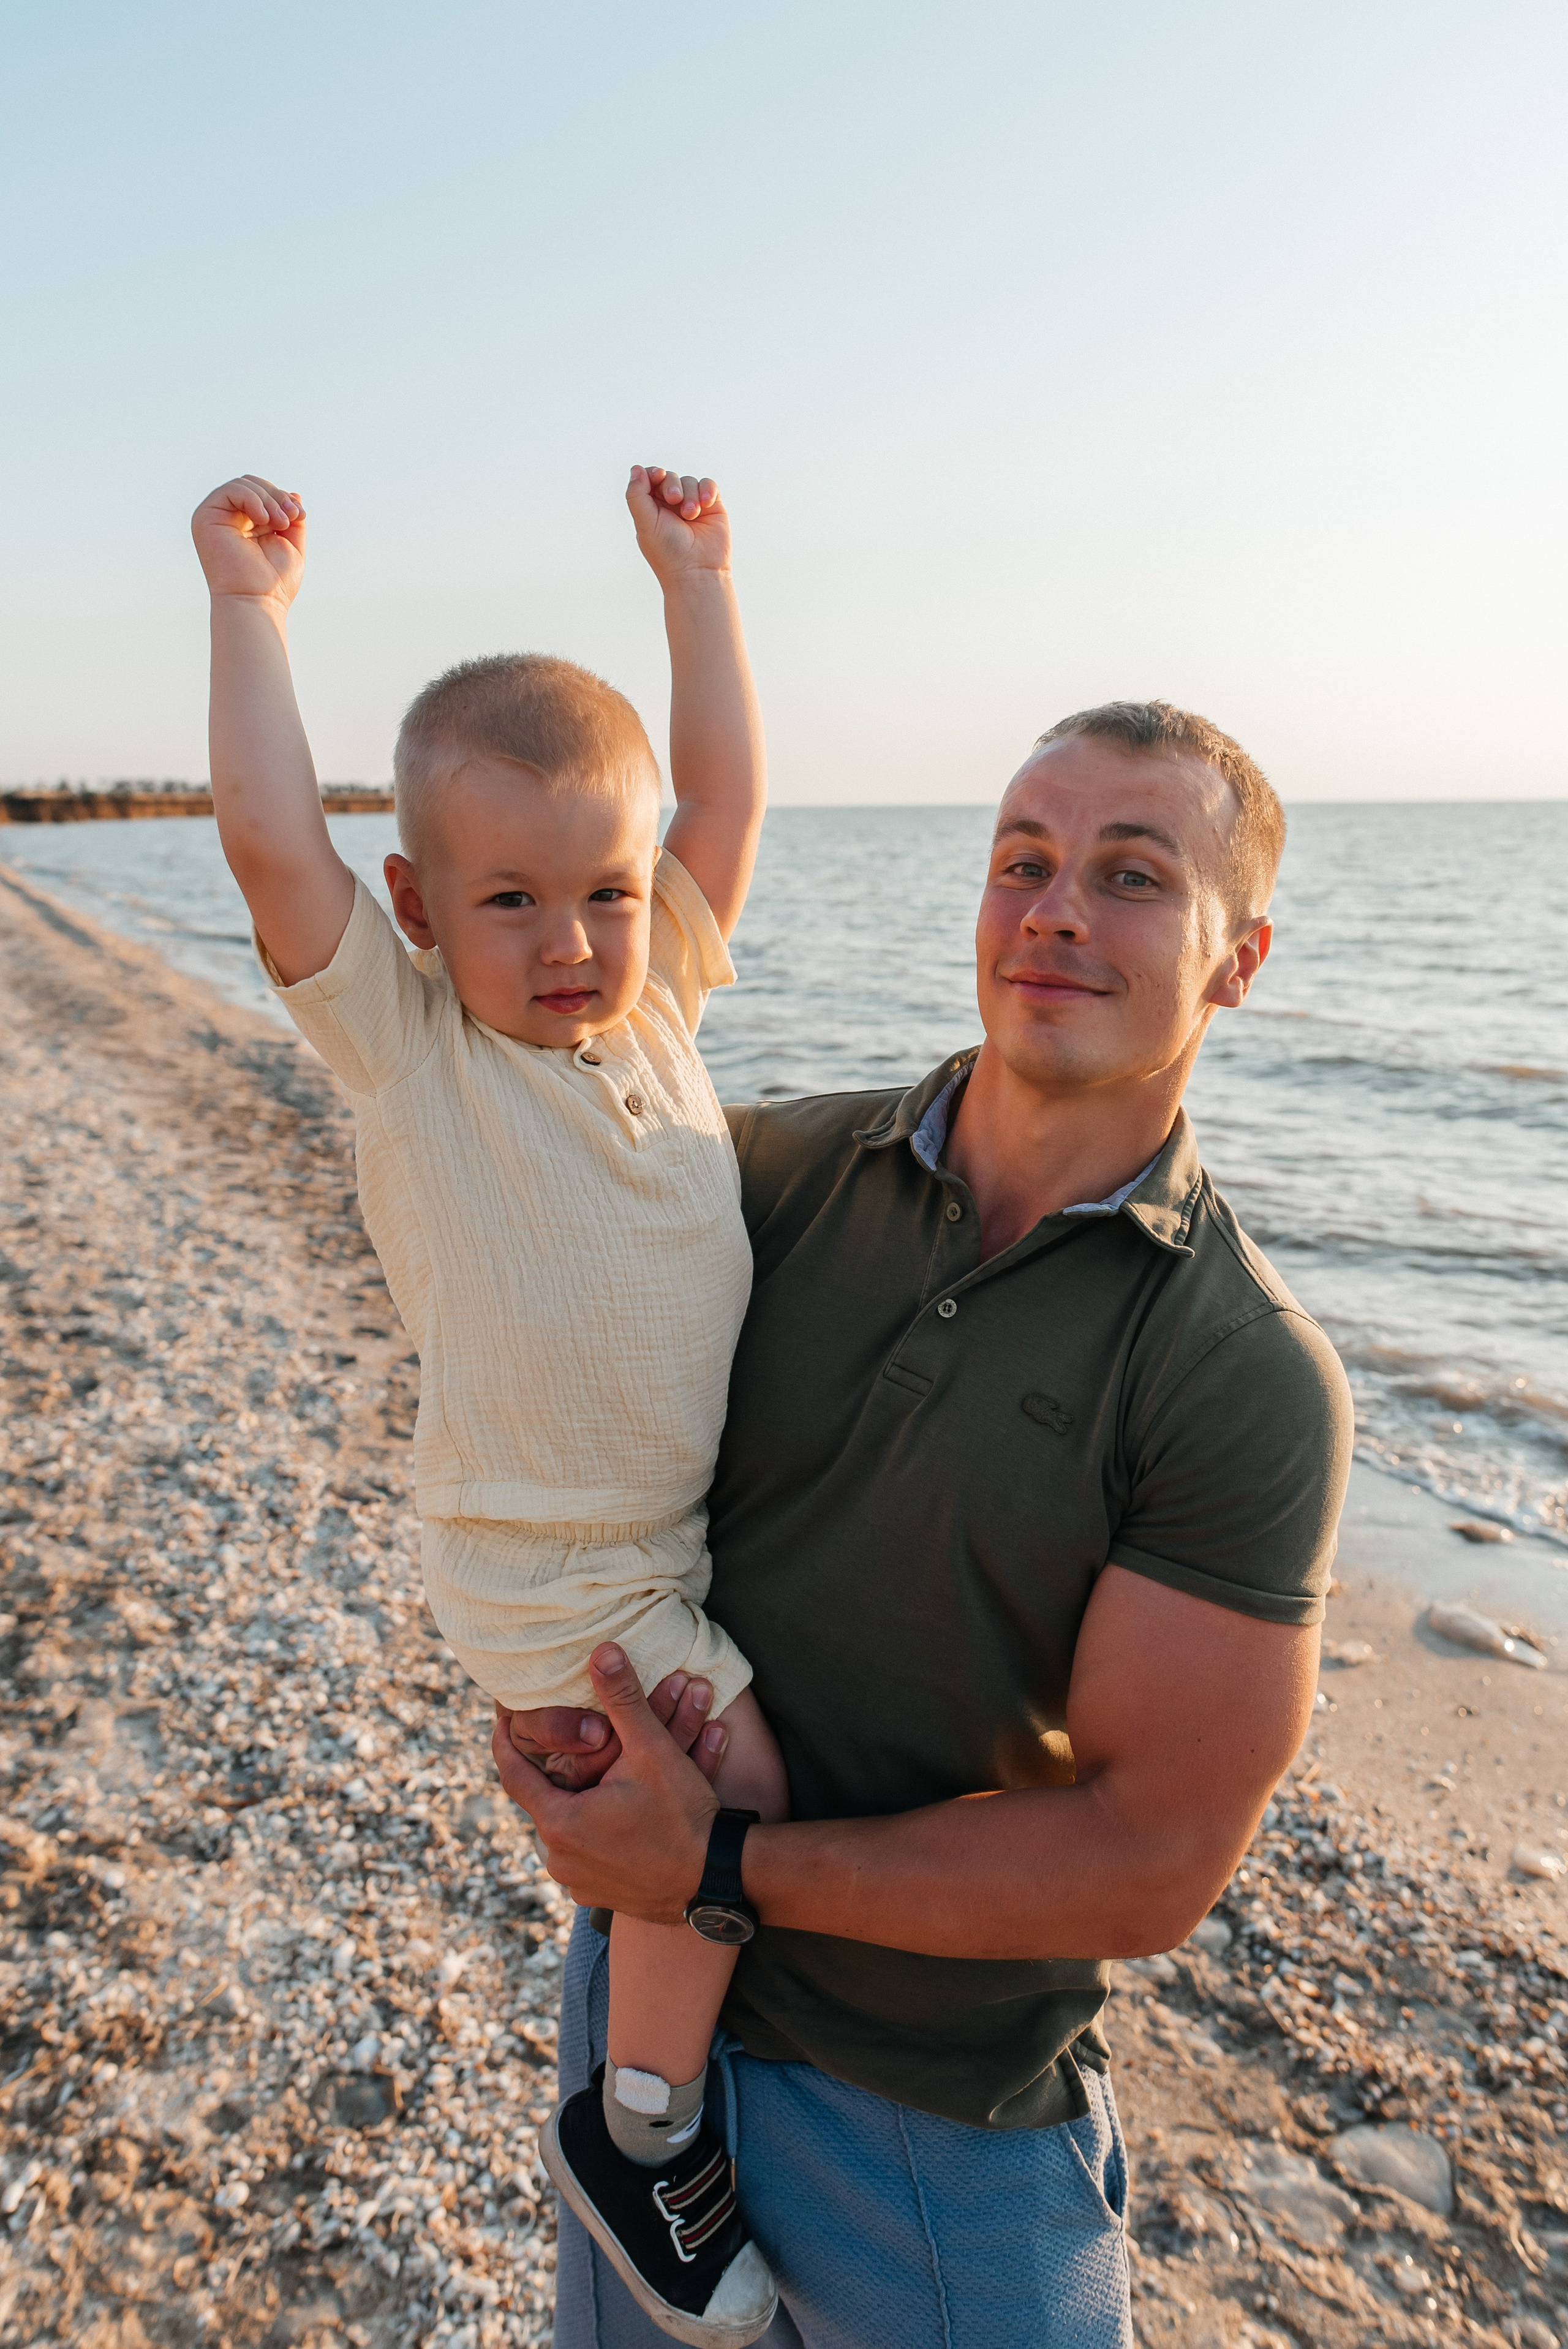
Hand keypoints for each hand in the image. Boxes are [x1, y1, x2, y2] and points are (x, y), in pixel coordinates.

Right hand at [192, 475, 306, 607]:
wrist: (257, 602)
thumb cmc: (273, 582)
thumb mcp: (291, 543)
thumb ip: (292, 517)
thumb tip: (294, 494)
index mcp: (245, 524)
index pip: (262, 493)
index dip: (282, 497)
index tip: (299, 515)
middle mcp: (228, 519)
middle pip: (252, 484)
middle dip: (277, 496)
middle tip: (291, 517)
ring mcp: (215, 517)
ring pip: (243, 484)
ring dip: (268, 499)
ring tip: (280, 523)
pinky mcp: (205, 518)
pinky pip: (231, 490)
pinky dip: (253, 499)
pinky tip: (265, 520)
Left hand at [492, 1644, 724, 1921]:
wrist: (721, 1879)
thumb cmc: (683, 1816)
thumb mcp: (652, 1750)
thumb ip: (623, 1699)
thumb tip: (602, 1651)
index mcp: (560, 1823)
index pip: (513, 1774)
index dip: (506, 1743)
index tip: (500, 1721)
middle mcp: (560, 1859)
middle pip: (548, 1800)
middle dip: (565, 1770)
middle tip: (571, 1746)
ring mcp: (580, 1884)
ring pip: (571, 1828)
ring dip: (584, 1801)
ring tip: (602, 1776)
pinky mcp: (604, 1897)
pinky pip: (591, 1854)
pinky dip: (601, 1831)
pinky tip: (622, 1813)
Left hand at [626, 464, 731, 585]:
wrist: (698, 572)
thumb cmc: (669, 553)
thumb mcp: (645, 523)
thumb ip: (636, 495)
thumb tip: (636, 468)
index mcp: (652, 508)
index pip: (650, 479)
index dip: (653, 473)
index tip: (658, 477)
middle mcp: (671, 506)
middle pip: (670, 477)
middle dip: (671, 484)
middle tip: (674, 500)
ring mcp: (692, 505)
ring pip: (689, 481)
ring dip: (690, 495)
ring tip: (691, 515)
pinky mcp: (712, 507)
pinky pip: (709, 485)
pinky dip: (707, 490)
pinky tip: (706, 504)